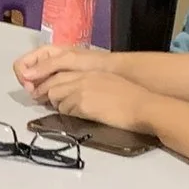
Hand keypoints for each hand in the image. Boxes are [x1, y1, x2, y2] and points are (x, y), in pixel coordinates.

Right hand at [13, 41, 112, 97]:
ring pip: (35, 84)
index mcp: (46, 52)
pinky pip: (45, 91)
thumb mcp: (68, 60)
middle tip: (38, 95)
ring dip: (36, 92)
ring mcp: (53, 74)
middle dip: (29, 85)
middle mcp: (47, 63)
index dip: (23, 75)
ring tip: (46, 99)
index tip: (31, 86)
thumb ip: (47, 66)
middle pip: (26, 75)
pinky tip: (52, 101)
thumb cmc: (92, 62)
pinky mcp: (60, 85)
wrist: (110, 71)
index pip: (22, 63)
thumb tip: (26, 75)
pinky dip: (45, 96)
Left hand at [35, 67, 157, 132]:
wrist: (143, 107)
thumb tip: (79, 94)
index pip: (61, 73)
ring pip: (56, 97)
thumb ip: (93, 84)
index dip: (51, 83)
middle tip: (46, 102)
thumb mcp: (110, 83)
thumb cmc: (133, 99)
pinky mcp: (83, 104)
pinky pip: (65, 110)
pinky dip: (68, 114)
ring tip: (70, 110)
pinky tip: (78, 116)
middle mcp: (84, 78)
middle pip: (54, 84)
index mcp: (91, 71)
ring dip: (59, 105)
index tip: (46, 91)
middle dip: (47, 94)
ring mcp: (82, 90)